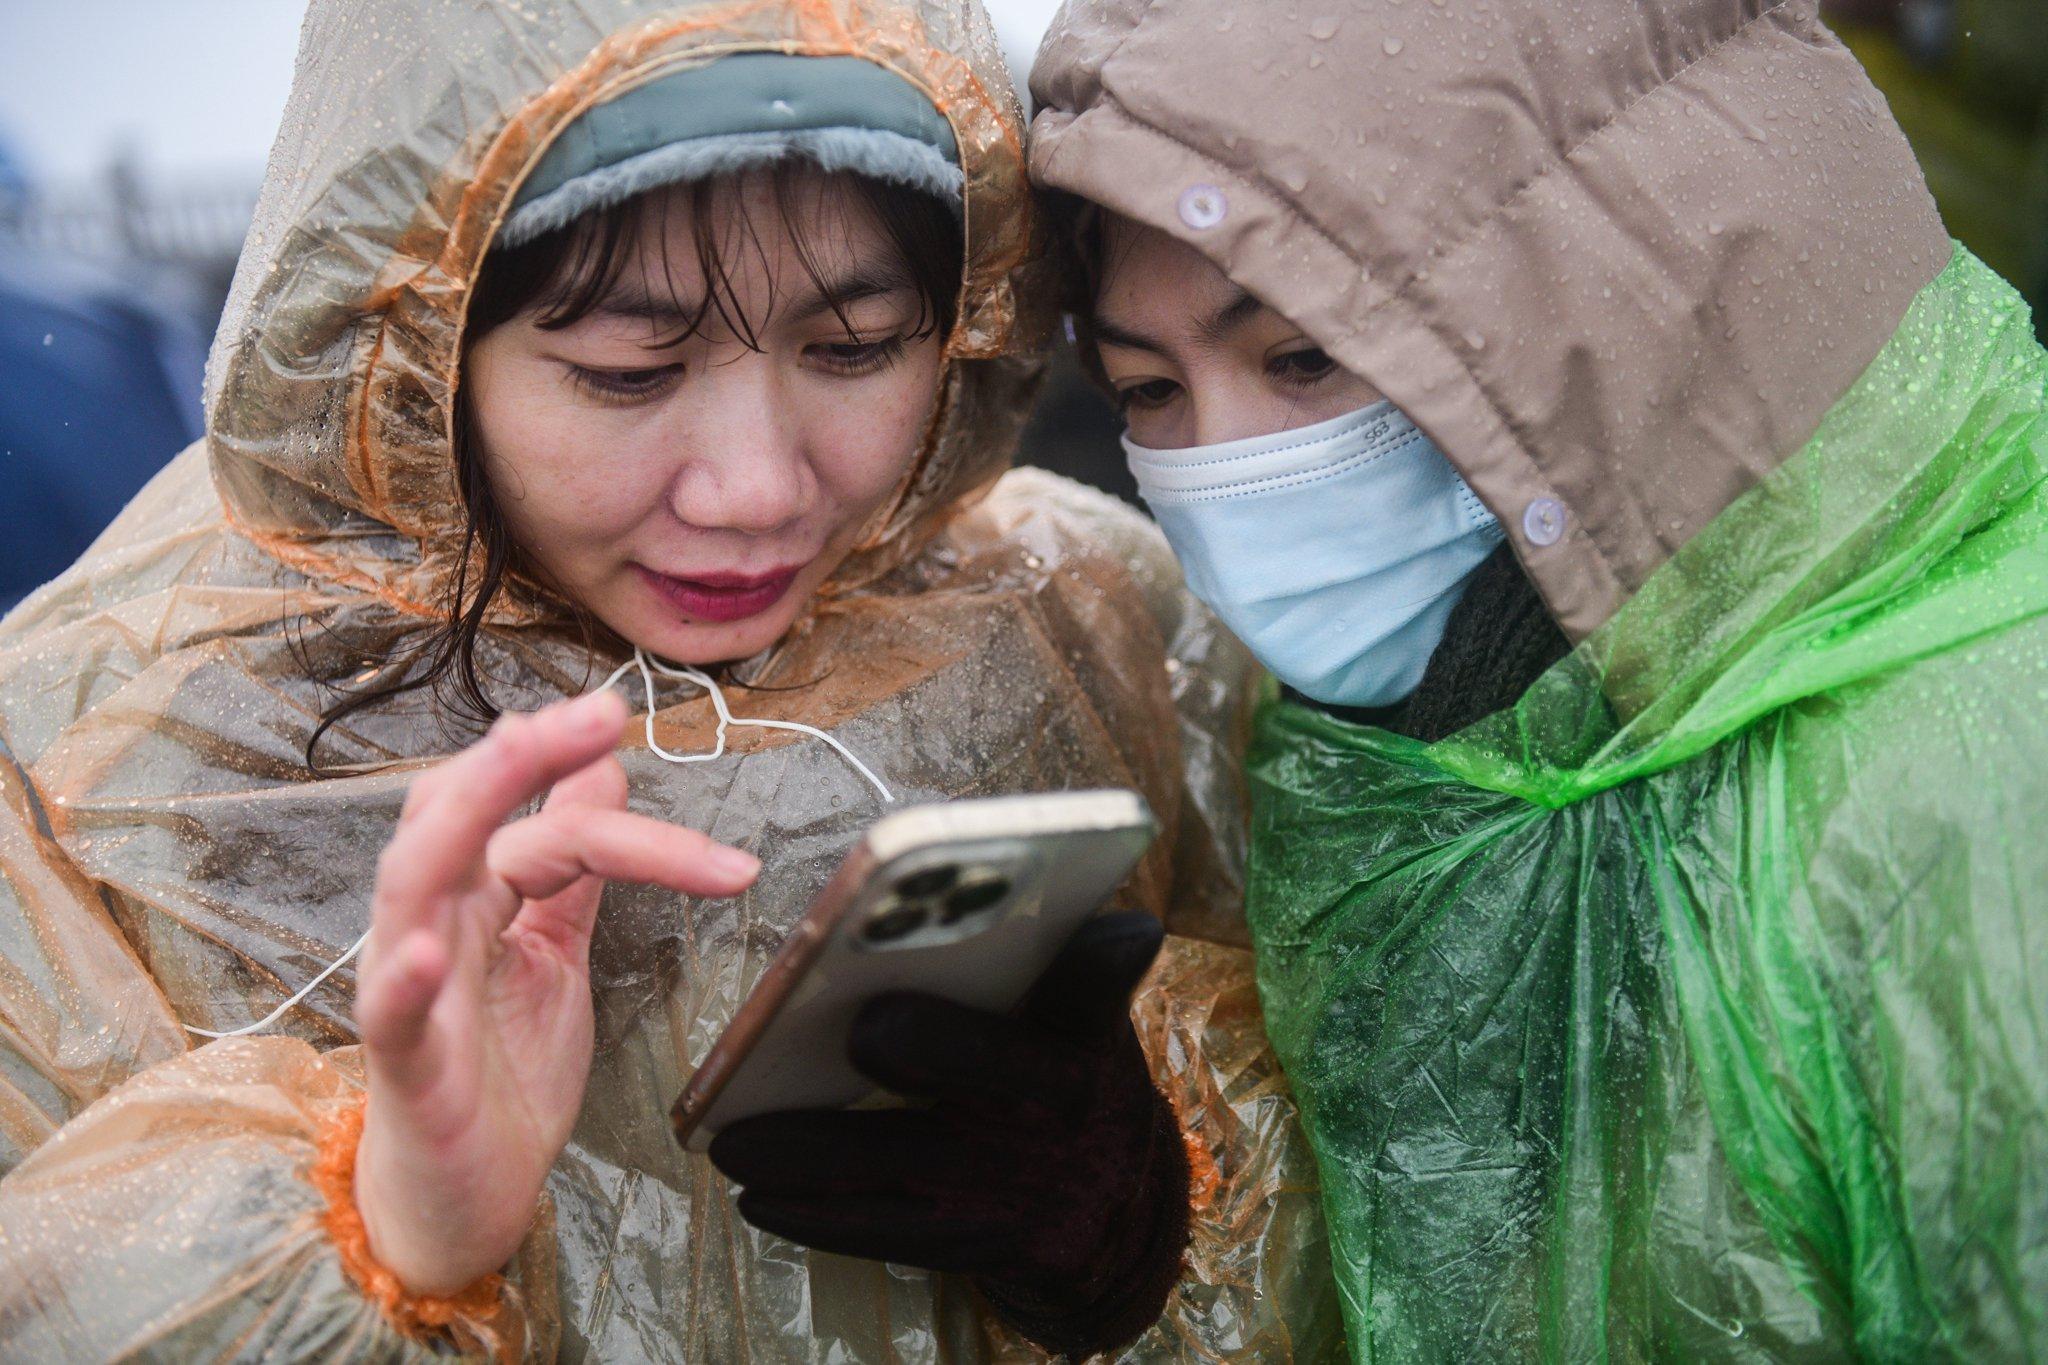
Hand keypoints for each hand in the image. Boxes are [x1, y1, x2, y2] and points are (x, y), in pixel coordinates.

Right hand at [354, 690, 759, 1294]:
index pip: (529, 814)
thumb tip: (602, 767)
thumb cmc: (504, 1069)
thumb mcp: (557, 948)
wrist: (471, 1193)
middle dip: (520, 754)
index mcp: (474, 895)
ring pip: (410, 882)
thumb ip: (574, 864)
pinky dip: (403, 978)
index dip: (576, 764)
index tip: (625, 717)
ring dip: (463, 814)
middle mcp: (432, 923)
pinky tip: (428, 951)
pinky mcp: (406, 1065)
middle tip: (595, 713)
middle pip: (455, 815)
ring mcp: (411, 988)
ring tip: (515, 753)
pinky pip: (390, 1015)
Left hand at [710, 912, 1191, 1359]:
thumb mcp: (1058, 1013)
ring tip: (733, 1141)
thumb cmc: (1051, 1072)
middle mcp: (1069, 1098)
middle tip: (872, 1025)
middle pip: (999, 1061)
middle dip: (938, 1043)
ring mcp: (1032, 1179)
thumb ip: (1012, 961)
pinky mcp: (993, 1243)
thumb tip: (913, 902)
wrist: (1104, 1206)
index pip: (1098, 973)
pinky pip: (892, 1232)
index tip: (1126, 930)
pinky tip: (758, 1198)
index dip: (1109, 952)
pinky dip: (819, 1217)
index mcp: (1084, 1021)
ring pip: (910, 1157)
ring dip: (815, 1150)